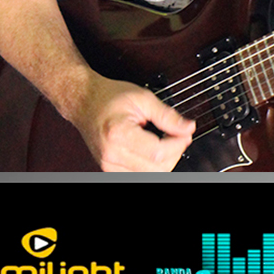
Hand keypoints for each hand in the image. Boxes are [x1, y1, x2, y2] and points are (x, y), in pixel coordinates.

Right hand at [74, 76, 194, 171]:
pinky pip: (138, 176)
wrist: (85, 102)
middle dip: (174, 153)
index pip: (157, 153)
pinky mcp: (110, 170)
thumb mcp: (143, 98)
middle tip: (179, 137)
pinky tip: (154, 150)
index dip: (177, 145)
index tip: (186, 134)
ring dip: (164, 162)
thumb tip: (188, 127)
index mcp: (119, 134)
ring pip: (149, 176)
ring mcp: (109, 165)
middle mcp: (111, 155)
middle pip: (155, 169)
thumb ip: (167, 115)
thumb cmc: (109, 97)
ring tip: (165, 142)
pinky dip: (151, 166)